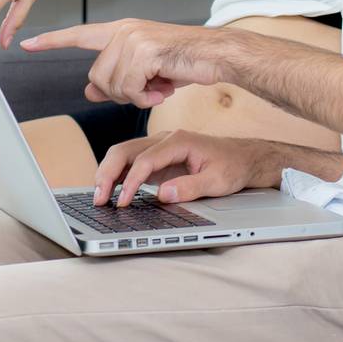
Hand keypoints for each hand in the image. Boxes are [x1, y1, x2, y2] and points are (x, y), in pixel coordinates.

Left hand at [20, 20, 234, 107]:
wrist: (213, 55)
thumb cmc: (182, 62)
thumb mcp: (143, 73)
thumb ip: (115, 80)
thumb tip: (89, 91)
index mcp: (120, 31)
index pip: (78, 35)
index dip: (51, 41)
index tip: (26, 43)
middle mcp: (123, 30)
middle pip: (96, 77)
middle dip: (118, 93)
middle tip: (147, 90)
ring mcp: (132, 38)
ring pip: (112, 85)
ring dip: (135, 96)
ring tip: (158, 86)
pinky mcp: (144, 50)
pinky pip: (130, 88)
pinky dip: (146, 97)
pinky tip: (162, 88)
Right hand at [93, 131, 274, 205]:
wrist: (243, 158)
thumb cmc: (232, 166)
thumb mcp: (218, 181)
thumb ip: (190, 187)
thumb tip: (163, 194)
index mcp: (178, 141)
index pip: (144, 159)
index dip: (131, 182)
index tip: (123, 201)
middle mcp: (165, 140)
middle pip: (126, 150)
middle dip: (108, 173)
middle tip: (99, 198)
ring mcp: (159, 148)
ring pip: (124, 154)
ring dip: (108, 173)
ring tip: (99, 197)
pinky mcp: (158, 158)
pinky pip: (131, 163)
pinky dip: (117, 175)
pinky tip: (110, 191)